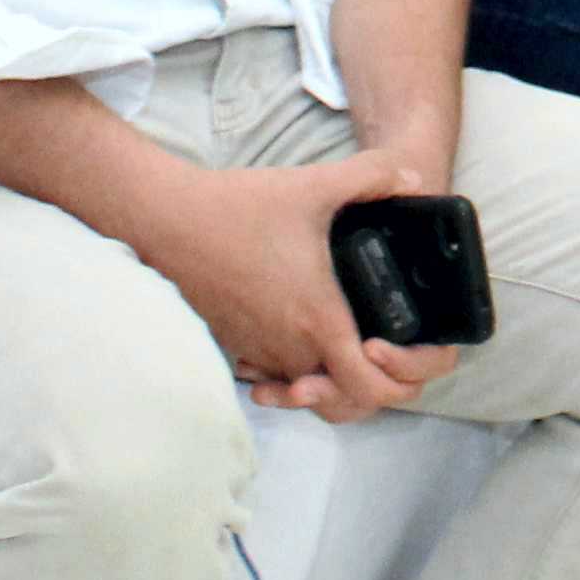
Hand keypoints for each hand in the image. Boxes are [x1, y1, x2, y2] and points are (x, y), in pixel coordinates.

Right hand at [142, 156, 462, 420]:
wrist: (166, 219)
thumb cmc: (238, 206)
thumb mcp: (315, 184)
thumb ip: (373, 176)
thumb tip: (414, 180)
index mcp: (319, 320)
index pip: (370, 389)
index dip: (398, 379)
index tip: (399, 345)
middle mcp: (290, 349)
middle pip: (345, 402)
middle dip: (373, 388)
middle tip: (381, 349)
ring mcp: (260, 353)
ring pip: (309, 393)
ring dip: (333, 382)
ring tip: (348, 345)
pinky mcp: (238, 346)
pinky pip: (277, 376)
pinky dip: (297, 370)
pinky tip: (304, 335)